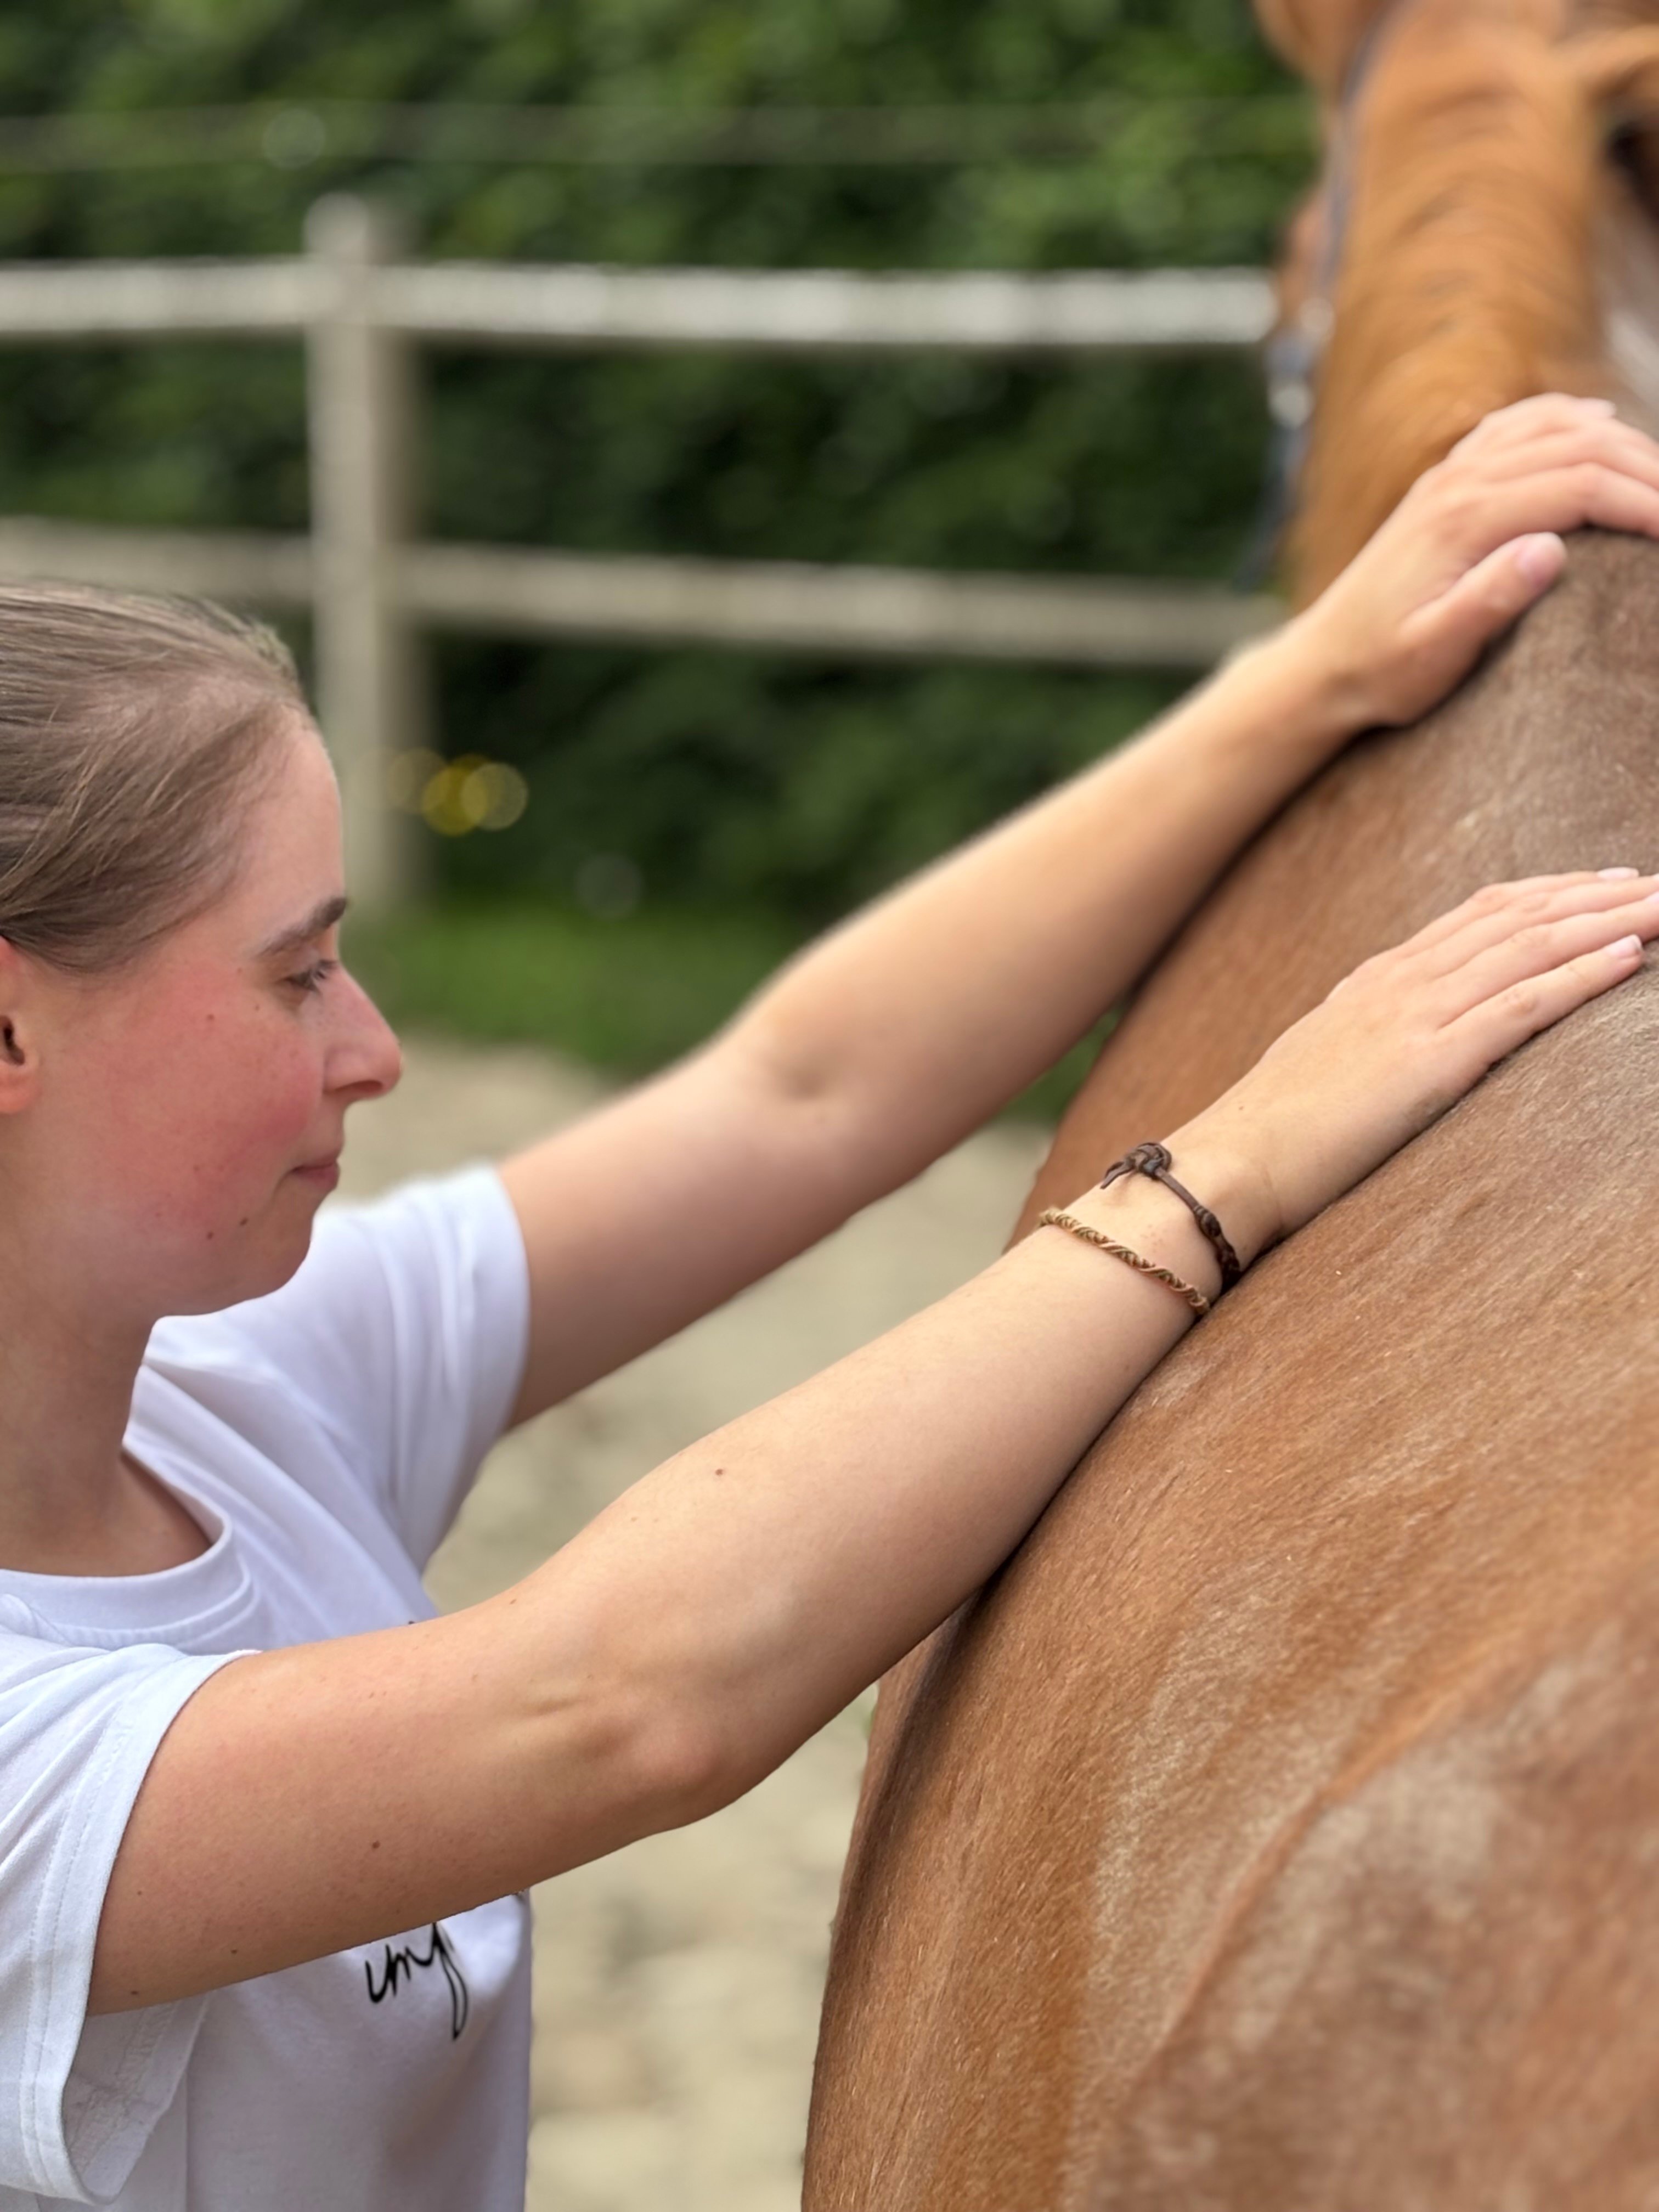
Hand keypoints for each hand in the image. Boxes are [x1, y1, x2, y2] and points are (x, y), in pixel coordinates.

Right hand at [1161, 871, 1658, 1264]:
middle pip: (1519, 918)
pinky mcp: (1430, 1064)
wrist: (1231, 1163)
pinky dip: (1582, 976)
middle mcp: (1401, 983)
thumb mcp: (1324, 1060)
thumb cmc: (1271, 1131)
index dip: (1551, 892)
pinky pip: (1522, 1007)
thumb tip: (1405, 1038)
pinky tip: (1631, 957)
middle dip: (1598, 897)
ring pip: (1532, 948)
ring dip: (1612, 924)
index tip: (1606, 883)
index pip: (1481, 913)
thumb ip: (1370, 1034)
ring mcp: (1415, 1018)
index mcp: (1377, 979)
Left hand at [1287, 395, 1658, 732]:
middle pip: (1582, 445)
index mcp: (1465, 519)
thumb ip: (1488, 603)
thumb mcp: (1432, 654)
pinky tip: (1600, 422)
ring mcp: (1451, 473)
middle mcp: (1460, 481)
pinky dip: (1566, 417)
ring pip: (1556, 426)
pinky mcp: (1446, 480)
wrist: (1321, 663)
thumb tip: (1549, 550)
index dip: (1647, 504)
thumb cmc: (1380, 671)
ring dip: (1621, 441)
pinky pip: (1516, 425)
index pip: (1583, 487)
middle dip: (1650, 470)